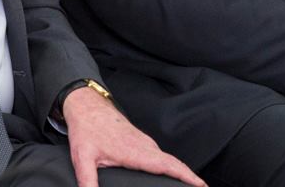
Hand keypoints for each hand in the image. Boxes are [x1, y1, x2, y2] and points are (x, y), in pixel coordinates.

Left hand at [63, 86, 204, 186]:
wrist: (88, 105)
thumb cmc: (87, 129)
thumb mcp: (83, 157)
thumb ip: (87, 180)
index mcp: (136, 151)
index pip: (168, 165)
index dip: (187, 176)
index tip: (201, 185)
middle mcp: (145, 145)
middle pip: (174, 163)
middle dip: (190, 177)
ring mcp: (145, 142)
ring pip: (169, 159)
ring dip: (182, 171)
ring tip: (192, 185)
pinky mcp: (141, 141)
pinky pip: (162, 155)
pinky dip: (172, 165)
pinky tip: (171, 173)